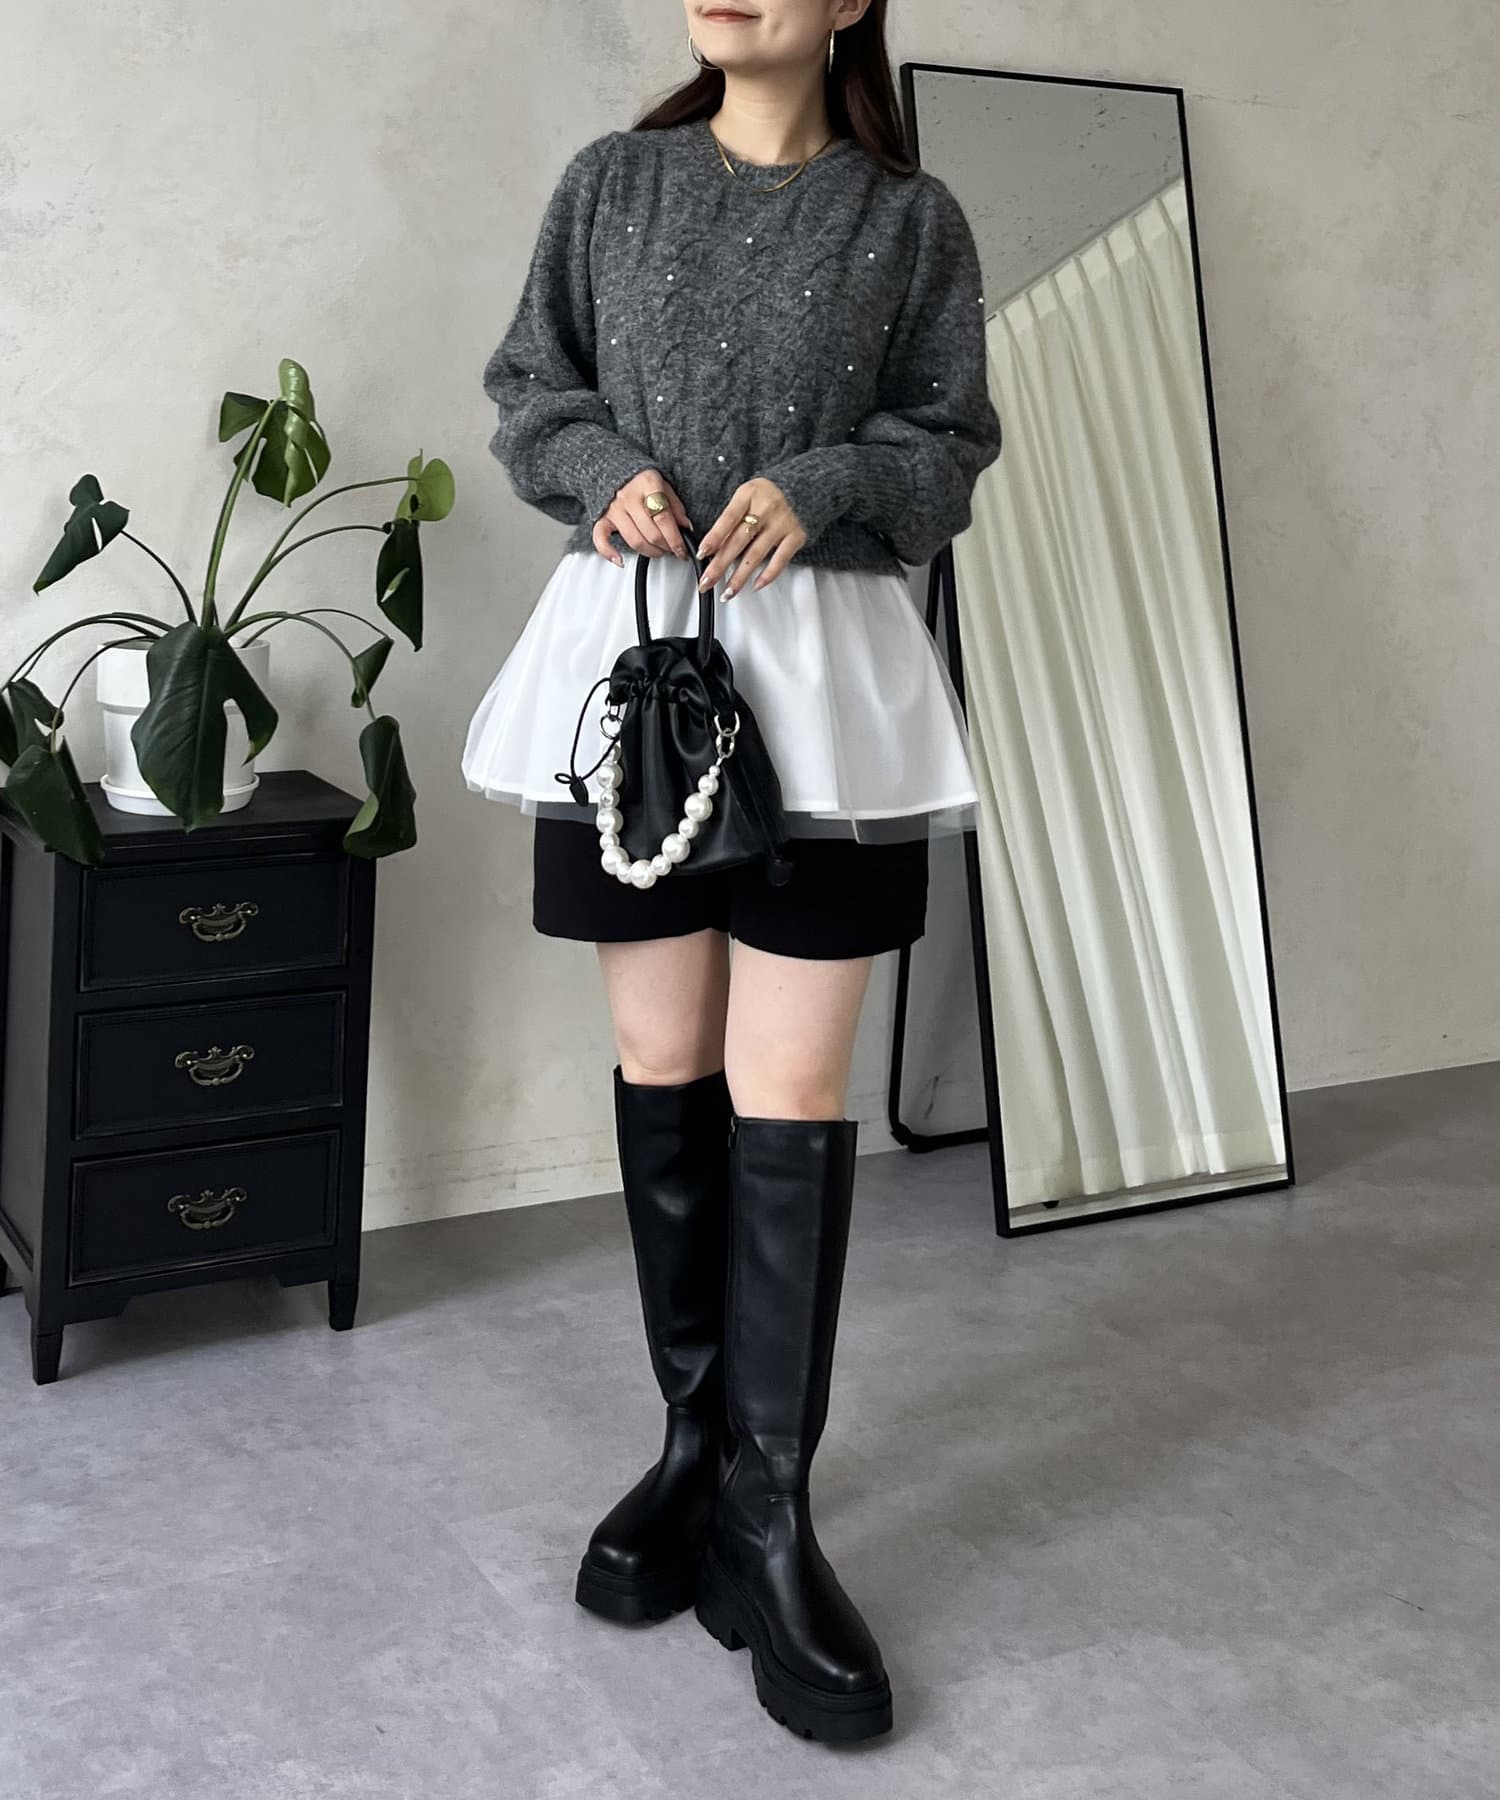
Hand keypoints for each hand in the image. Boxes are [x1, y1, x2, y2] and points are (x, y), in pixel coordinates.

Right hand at [592, 469, 692, 565]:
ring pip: (634, 541)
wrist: (613, 469)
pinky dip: (609, 553)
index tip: (682, 549)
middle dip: (666, 547)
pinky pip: (601, 539)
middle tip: (673, 549)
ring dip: (650, 552)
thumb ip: (676, 506)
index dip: (676, 539)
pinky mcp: (602, 518)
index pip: (664, 519)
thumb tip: (686, 528)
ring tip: (659, 551)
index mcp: (647, 484)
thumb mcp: (664, 485)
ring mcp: (614, 508)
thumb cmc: (640, 479)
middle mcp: (629, 496)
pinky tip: (620, 561)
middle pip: (651, 533)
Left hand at [695, 480, 806, 600]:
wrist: (800, 489)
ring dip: (739, 577)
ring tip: (728, 591)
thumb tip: (713, 550)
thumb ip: (730, 519)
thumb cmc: (766, 496)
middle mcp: (766, 507)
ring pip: (755, 555)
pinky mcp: (796, 536)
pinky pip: (780, 560)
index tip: (701, 554)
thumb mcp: (745, 497)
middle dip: (719, 564)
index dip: (714, 538)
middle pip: (738, 541)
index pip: (728, 519)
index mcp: (749, 494)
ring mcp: (782, 522)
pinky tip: (755, 585)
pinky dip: (767, 575)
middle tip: (706, 581)